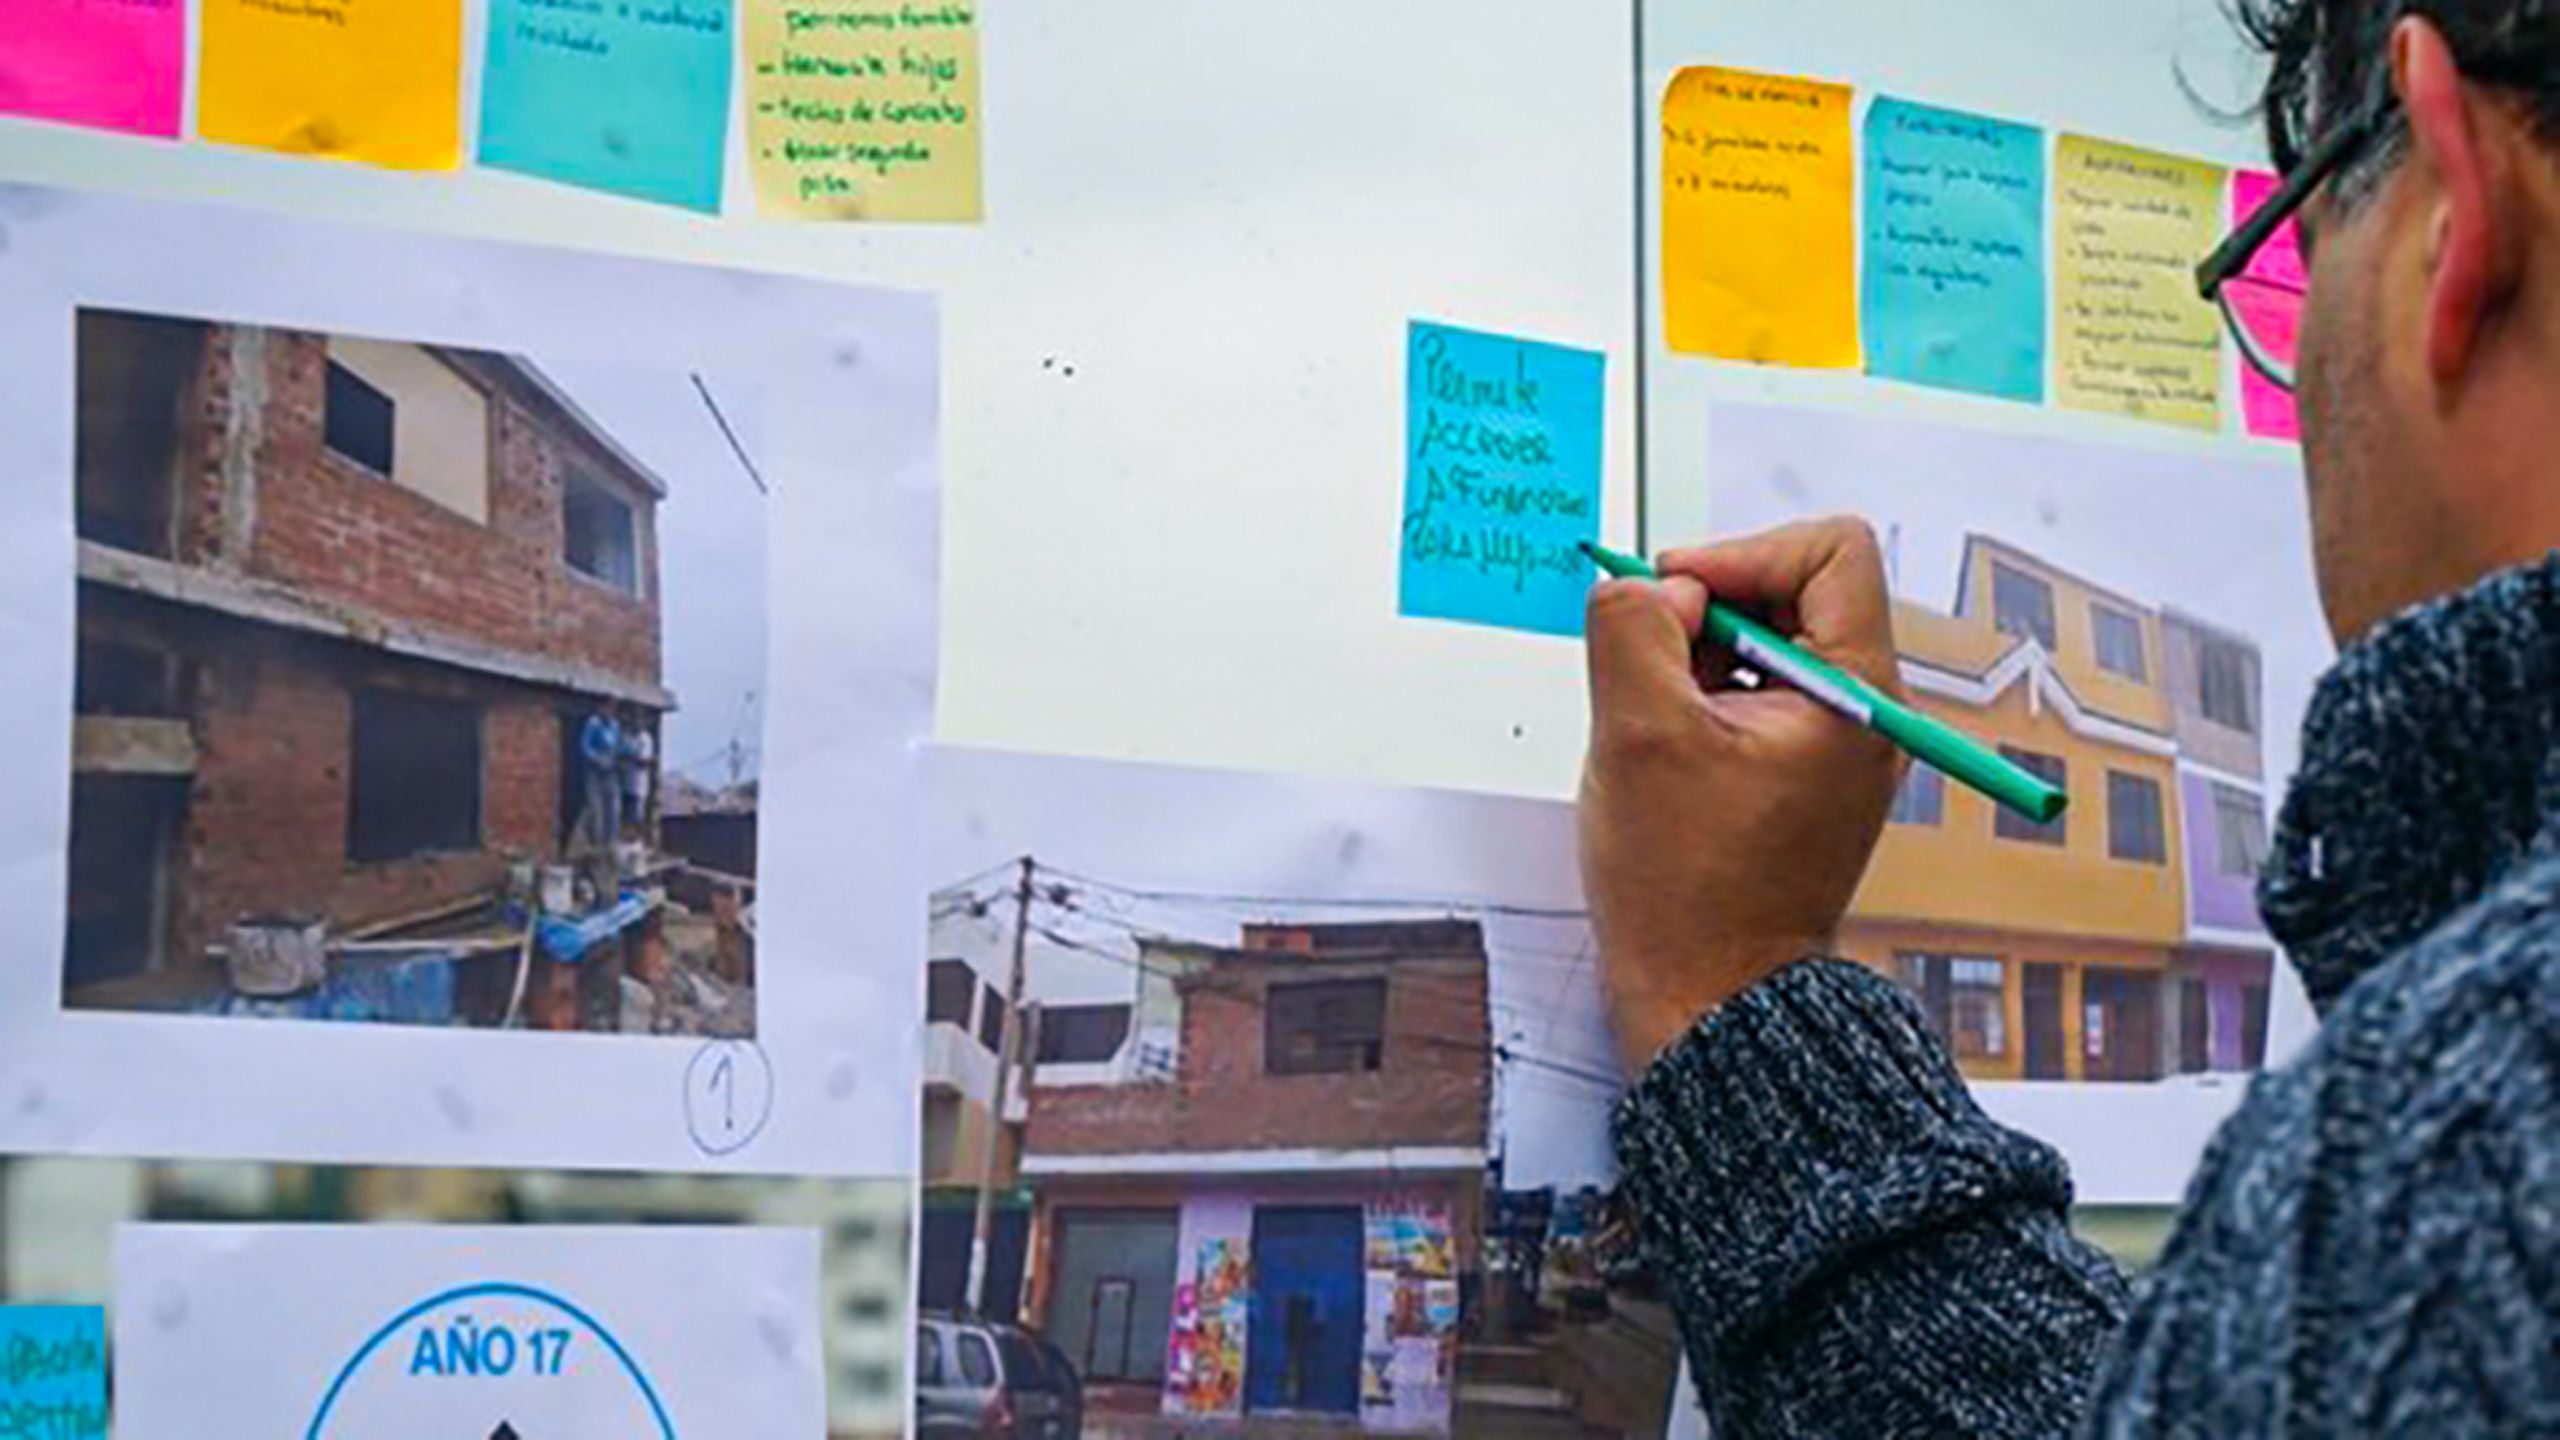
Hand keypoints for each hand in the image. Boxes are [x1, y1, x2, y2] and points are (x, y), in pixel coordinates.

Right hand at [1579, 517, 1905, 1071]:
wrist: (1705, 999)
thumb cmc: (1686, 890)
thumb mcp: (1638, 733)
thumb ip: (1635, 628)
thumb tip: (1648, 586)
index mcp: (1856, 696)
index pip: (1831, 551)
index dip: (1744, 552)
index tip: (1676, 594)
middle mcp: (1862, 716)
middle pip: (1793, 594)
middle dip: (1707, 611)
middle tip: (1648, 660)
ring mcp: (1834, 751)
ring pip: (1764, 647)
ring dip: (1695, 661)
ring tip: (1651, 723)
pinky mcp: (1798, 779)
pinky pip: (1752, 700)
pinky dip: (1700, 703)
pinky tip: (1661, 755)